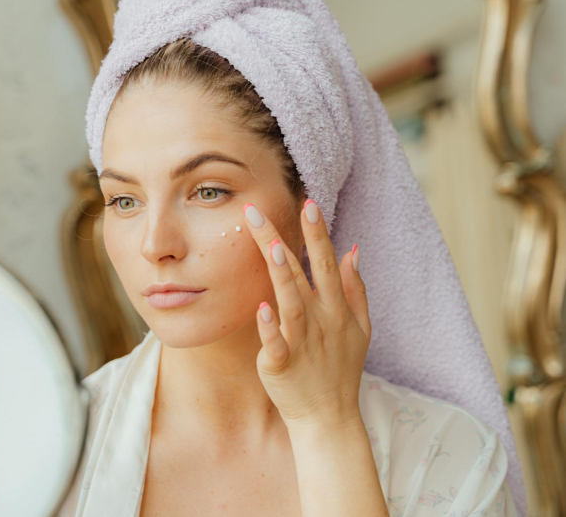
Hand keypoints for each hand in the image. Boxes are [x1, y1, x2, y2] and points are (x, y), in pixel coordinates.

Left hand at [243, 199, 370, 431]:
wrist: (329, 416)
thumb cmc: (341, 368)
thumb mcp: (361, 327)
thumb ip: (355, 288)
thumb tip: (352, 249)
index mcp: (335, 308)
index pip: (326, 262)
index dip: (317, 233)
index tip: (308, 203)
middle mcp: (320, 319)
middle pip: (301, 273)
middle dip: (282, 239)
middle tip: (258, 210)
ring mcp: (301, 341)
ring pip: (290, 302)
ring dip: (282, 274)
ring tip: (271, 246)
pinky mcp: (282, 364)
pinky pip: (275, 343)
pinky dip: (269, 327)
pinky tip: (261, 307)